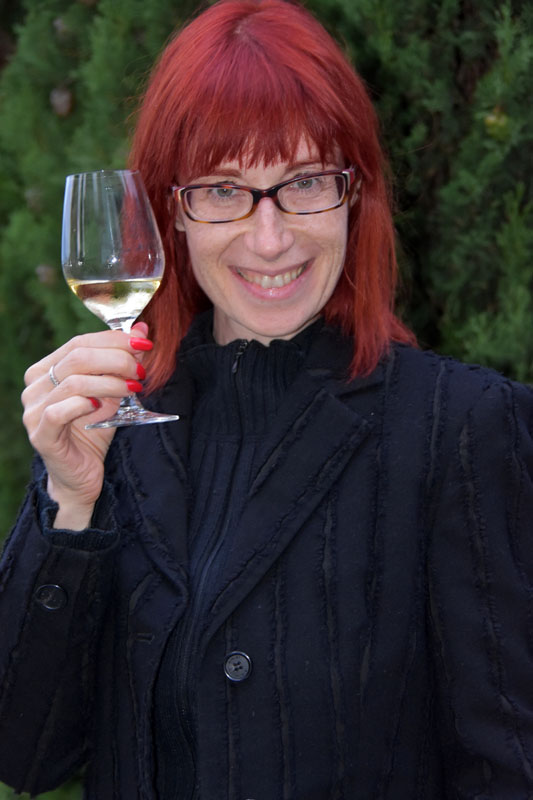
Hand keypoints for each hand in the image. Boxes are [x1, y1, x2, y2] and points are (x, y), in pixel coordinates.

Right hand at [21, 322, 151, 529]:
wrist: (82, 477)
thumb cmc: (94, 431)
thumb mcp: (113, 392)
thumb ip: (123, 362)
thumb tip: (142, 329)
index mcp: (46, 369)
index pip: (79, 343)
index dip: (114, 339)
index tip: (145, 342)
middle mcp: (35, 386)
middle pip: (77, 357)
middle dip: (116, 359)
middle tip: (141, 370)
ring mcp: (33, 410)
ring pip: (73, 382)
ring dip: (110, 382)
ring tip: (132, 388)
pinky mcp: (41, 434)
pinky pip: (60, 410)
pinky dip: (84, 404)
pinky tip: (102, 407)